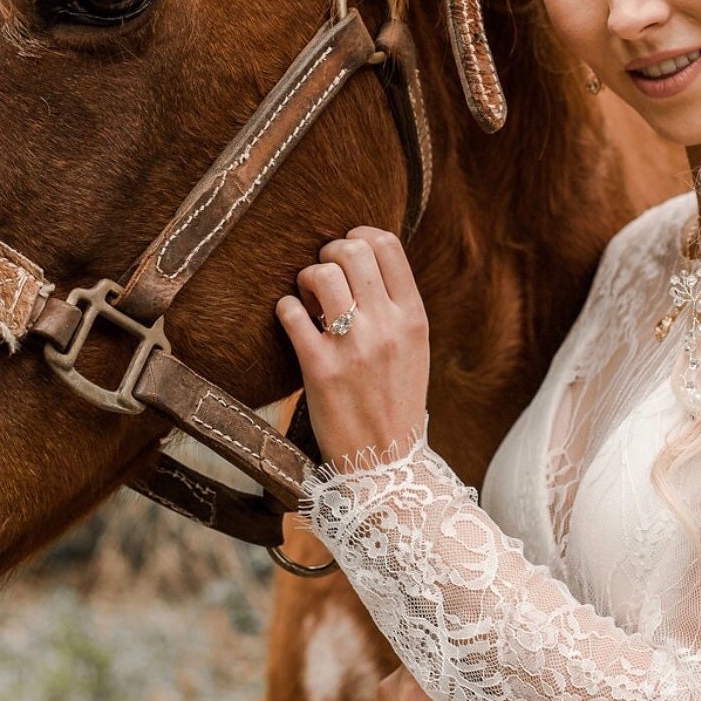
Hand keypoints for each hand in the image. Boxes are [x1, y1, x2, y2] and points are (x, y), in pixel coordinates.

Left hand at [275, 226, 429, 470]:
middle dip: (329, 253)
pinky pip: (291, 312)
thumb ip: (395, 306)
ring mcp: (353, 347)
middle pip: (352, 250)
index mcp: (414, 318)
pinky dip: (286, 310)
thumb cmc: (396, 401)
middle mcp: (387, 326)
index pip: (387, 245)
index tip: (347, 250)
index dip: (360, 235)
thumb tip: (361, 260)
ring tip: (309, 300)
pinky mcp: (319, 369)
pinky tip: (293, 323)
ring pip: (321, 274)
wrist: (386, 465)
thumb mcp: (414, 349)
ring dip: (307, 279)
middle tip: (323, 276)